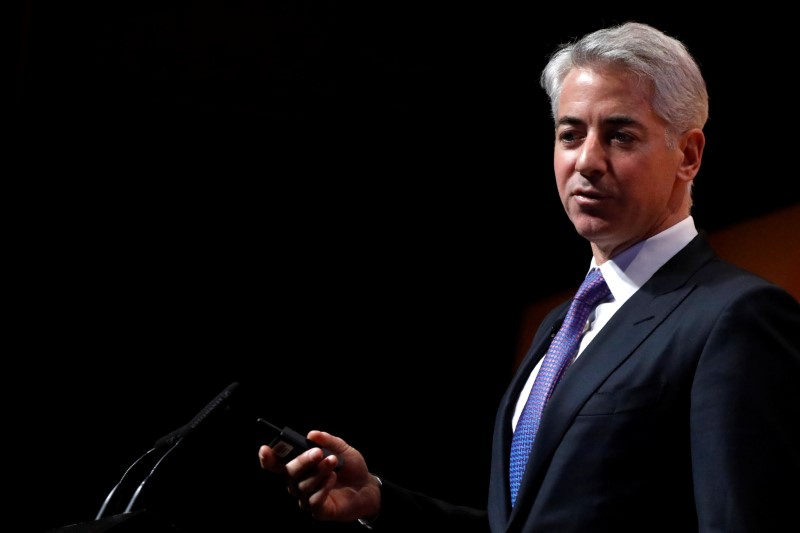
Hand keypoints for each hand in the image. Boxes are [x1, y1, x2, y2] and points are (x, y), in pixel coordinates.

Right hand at [259, 430, 380, 522]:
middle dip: (302, 461)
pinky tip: (333, 478)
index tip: (265, 449)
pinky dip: (323, 487)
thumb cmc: (351, 467)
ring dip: (318, 472)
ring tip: (333, 462)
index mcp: (300, 466)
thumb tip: (311, 434)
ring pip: (302, 486)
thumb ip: (328, 441)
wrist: (368, 487)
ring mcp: (307, 498)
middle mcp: (299, 482)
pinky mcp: (319, 511)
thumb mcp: (343, 449)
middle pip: (289, 473)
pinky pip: (313, 501)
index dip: (268, 458)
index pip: (277, 464)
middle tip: (317, 452)